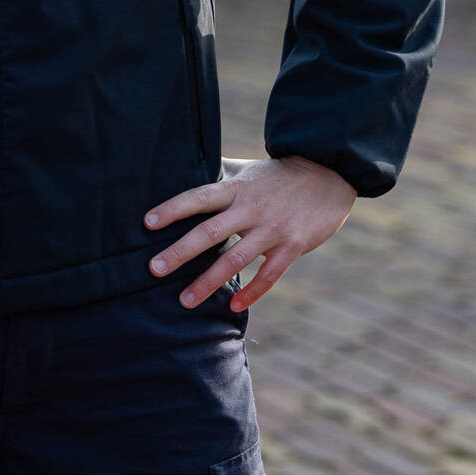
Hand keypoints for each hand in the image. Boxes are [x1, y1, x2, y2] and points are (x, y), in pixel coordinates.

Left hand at [144, 155, 356, 312]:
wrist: (328, 174)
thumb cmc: (279, 174)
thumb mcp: (248, 170)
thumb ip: (221, 175)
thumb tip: (189, 169)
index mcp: (236, 189)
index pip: (198, 197)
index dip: (172, 209)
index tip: (147, 223)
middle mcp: (250, 209)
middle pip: (209, 232)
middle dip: (180, 252)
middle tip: (154, 268)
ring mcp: (272, 229)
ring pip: (235, 260)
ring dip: (208, 282)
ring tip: (184, 300)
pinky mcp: (292, 246)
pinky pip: (269, 275)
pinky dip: (252, 292)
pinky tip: (234, 305)